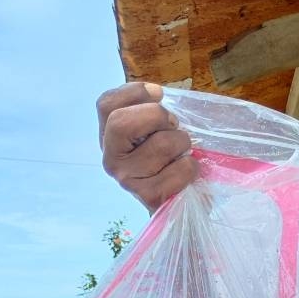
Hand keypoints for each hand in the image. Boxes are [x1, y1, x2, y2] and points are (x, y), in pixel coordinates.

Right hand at [97, 82, 198, 212]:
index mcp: (110, 137)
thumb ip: (150, 112)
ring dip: (183, 142)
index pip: (106, 104)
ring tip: (183, 152)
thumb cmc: (169, 161)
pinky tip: (187, 171)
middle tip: (173, 125)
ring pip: (161, 144)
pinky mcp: (149, 196)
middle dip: (157, 116)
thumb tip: (157, 93)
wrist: (179, 205)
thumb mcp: (155, 132)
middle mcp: (111, 158)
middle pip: (122, 122)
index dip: (134, 92)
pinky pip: (180, 169)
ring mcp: (127, 179)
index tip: (159, 94)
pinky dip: (192, 166)